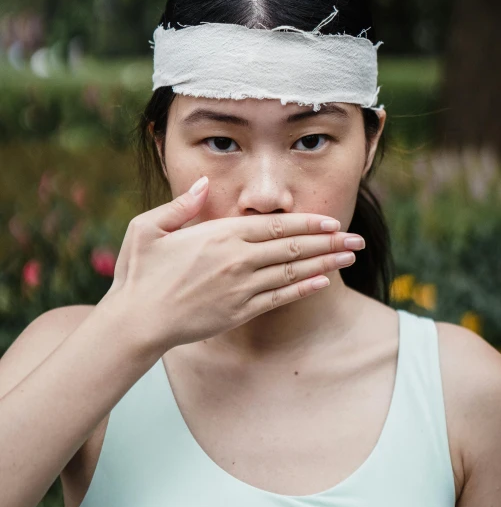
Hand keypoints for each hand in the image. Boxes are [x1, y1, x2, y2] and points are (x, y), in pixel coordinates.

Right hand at [101, 176, 362, 353]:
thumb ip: (180, 205)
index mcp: (218, 234)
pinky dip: (304, 288)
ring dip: (325, 263)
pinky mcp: (240, 312)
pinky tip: (323, 282)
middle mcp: (237, 260)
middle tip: (357, 239)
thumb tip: (202, 184)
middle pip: (293, 246)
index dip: (307, 223)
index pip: (274, 225)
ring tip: (350, 257)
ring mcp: (241, 288)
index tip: (332, 221)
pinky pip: (280, 298)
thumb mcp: (148, 228)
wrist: (137, 322)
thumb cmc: (139, 272)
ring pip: (292, 271)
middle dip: (329, 242)